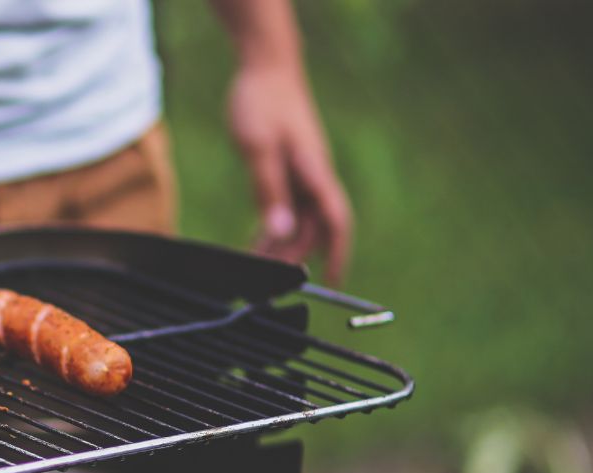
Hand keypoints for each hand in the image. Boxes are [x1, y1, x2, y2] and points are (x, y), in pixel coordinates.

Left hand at [227, 62, 352, 283]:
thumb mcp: (258, 148)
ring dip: (281, 246)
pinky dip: (274, 227)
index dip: (337, 254)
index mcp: (314, 172)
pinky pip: (287, 208)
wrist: (266, 68)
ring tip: (254, 267)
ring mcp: (303, 174)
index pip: (336, 222)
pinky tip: (257, 243)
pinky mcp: (290, 170)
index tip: (332, 283)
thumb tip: (282, 231)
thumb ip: (269, 190)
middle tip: (265, 281)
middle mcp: (314, 177)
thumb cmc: (263, 102)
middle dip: (294, 258)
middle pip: (313, 229)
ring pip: (298, 221)